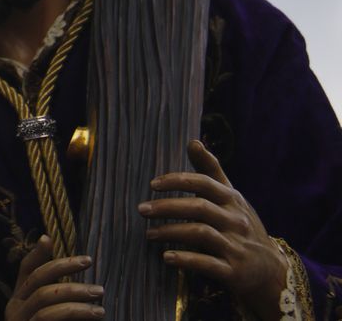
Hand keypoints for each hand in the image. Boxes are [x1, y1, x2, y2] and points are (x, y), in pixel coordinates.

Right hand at [5, 235, 103, 320]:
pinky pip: (48, 316)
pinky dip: (73, 311)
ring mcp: (18, 319)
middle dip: (64, 266)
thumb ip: (60, 301)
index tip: (48, 238)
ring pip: (44, 295)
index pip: (26, 270)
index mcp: (19, 300)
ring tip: (100, 293)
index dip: (36, 253)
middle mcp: (14, 307)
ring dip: (74, 291)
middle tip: (89, 260)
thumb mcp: (55, 315)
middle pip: (37, 278)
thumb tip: (85, 286)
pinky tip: (94, 314)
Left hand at [141, 139, 286, 320]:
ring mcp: (237, 246)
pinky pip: (207, 264)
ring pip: (201, 234)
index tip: (152, 184)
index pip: (204, 182)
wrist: (271, 271)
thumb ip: (211, 171)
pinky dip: (185, 259)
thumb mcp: (231, 198)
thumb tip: (193, 141)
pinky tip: (166, 257)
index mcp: (233, 200)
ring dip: (171, 232)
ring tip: (149, 234)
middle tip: (141, 209)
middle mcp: (236, 221)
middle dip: (167, 207)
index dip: (178, 181)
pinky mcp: (234, 272)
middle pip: (199, 208)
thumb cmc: (242, 226)